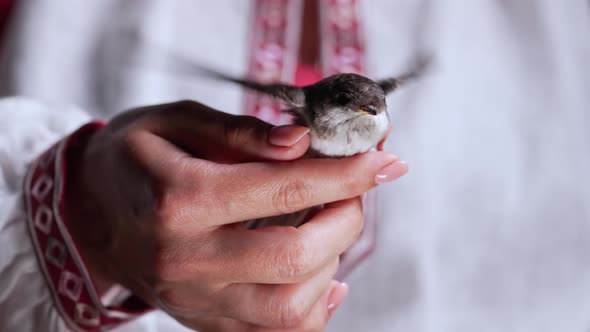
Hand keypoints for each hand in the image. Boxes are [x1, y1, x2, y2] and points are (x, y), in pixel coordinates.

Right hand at [65, 100, 406, 330]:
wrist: (92, 213)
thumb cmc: (136, 159)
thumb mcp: (174, 122)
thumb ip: (239, 134)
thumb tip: (301, 142)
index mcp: (177, 200)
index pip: (282, 188)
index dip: (344, 174)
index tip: (384, 159)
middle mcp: (186, 259)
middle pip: (295, 255)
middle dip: (347, 217)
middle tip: (356, 188)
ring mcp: (196, 299)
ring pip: (291, 306)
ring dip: (332, 260)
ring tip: (330, 223)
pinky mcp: (205, 320)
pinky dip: (315, 307)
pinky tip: (322, 273)